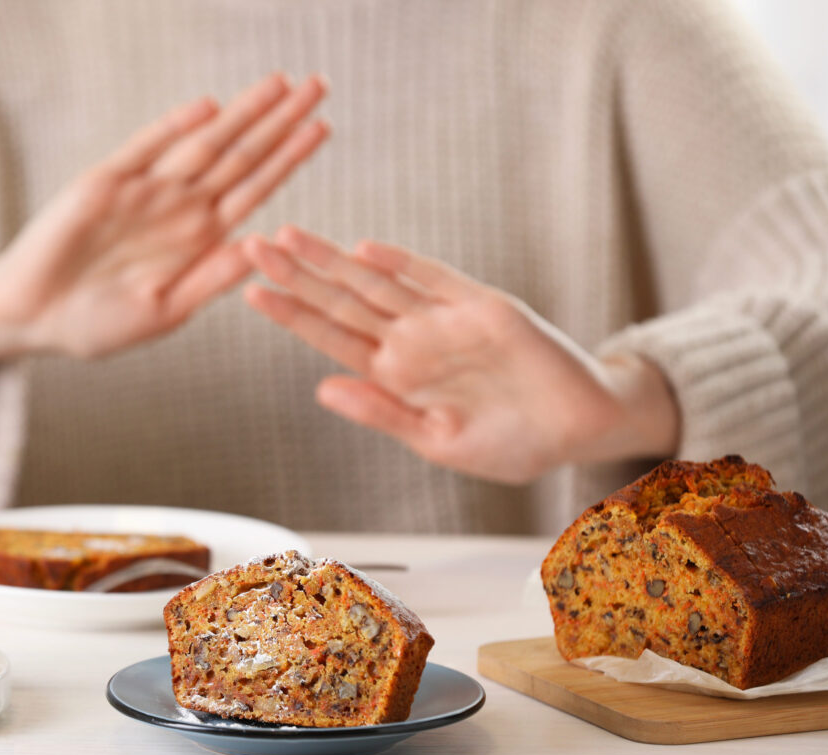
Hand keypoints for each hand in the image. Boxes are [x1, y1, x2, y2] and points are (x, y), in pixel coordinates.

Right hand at [0, 73, 328, 381]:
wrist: (31, 319)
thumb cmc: (97, 324)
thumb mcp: (167, 311)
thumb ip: (212, 278)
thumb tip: (264, 248)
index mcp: (199, 238)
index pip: (255, 188)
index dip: (289, 158)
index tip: (322, 128)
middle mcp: (178, 207)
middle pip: (240, 156)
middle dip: (279, 122)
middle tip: (317, 86)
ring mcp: (142, 191)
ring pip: (202, 145)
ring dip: (240, 115)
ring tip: (279, 84)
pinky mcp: (103, 183)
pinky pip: (145, 150)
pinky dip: (175, 128)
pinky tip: (208, 108)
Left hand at [242, 227, 679, 482]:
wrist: (578, 429)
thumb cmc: (509, 444)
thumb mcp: (437, 440)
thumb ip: (381, 413)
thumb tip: (320, 389)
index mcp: (394, 376)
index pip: (330, 337)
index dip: (291, 313)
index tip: (250, 291)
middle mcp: (411, 341)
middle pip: (342, 300)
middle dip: (297, 274)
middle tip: (250, 245)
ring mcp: (444, 320)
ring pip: (377, 283)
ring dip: (334, 261)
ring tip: (290, 236)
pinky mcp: (483, 305)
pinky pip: (436, 280)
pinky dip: (404, 265)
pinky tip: (366, 251)